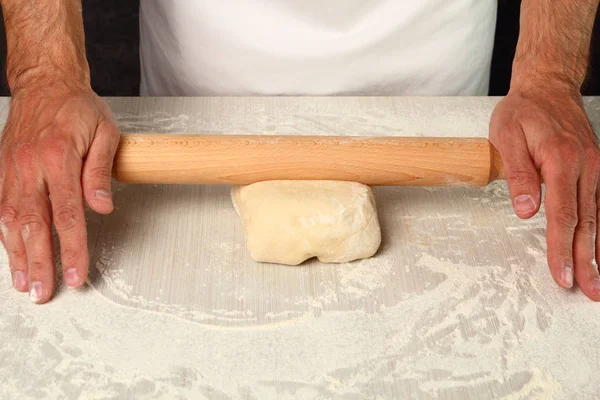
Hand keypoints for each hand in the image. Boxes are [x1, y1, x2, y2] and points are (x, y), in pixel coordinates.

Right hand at [0, 82, 118, 302]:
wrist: (45, 84)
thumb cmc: (77, 108)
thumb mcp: (104, 133)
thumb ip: (101, 172)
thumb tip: (102, 207)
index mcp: (58, 158)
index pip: (67, 215)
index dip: (72, 250)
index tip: (76, 275)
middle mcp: (29, 166)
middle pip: (34, 225)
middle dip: (40, 263)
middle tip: (44, 292)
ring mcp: (11, 169)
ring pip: (10, 221)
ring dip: (17, 256)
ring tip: (24, 284)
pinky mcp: (2, 170)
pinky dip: (3, 235)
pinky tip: (9, 254)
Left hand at [490, 81, 599, 300]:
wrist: (547, 86)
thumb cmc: (523, 111)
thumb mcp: (507, 136)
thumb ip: (518, 174)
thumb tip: (527, 211)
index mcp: (561, 160)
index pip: (561, 215)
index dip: (560, 248)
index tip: (560, 274)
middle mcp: (585, 166)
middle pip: (586, 222)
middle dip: (585, 260)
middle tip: (587, 290)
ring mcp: (594, 168)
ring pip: (598, 217)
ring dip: (598, 251)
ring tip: (598, 280)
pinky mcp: (594, 168)